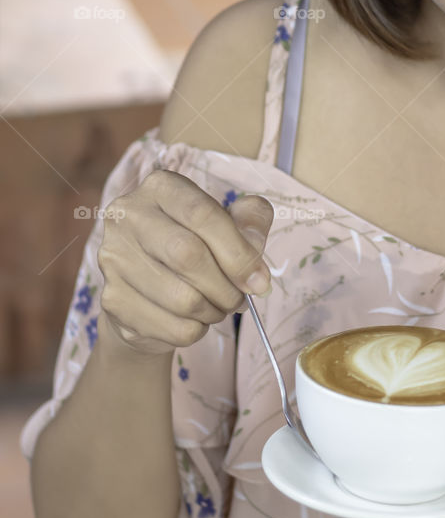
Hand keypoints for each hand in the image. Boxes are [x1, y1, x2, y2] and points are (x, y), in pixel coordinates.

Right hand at [97, 169, 273, 356]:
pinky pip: (170, 326)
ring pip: (181, 298)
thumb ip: (251, 222)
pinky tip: (194, 319)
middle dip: (226, 285)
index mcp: (161, 187)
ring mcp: (114, 259)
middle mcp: (128, 216)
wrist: (149, 286)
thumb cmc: (196, 244)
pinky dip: (195, 330)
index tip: (259, 280)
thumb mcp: (231, 222)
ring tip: (219, 306)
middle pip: (187, 255)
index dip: (238, 251)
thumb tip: (255, 252)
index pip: (202, 214)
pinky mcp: (112, 300)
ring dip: (213, 310)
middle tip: (240, 298)